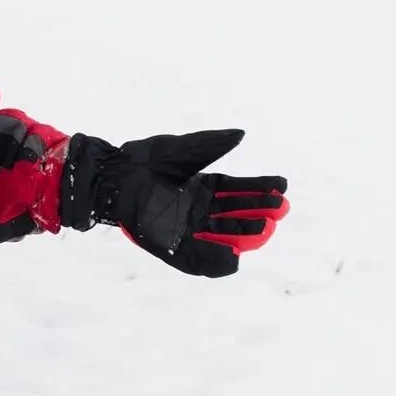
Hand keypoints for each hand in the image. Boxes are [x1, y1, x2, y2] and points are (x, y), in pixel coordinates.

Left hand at [61, 128, 287, 277]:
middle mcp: (194, 207)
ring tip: (264, 230)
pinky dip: (215, 262)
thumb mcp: (182, 149)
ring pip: (220, 235)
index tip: (282, 186)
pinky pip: (195, 258)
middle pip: (234, 213)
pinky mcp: (168, 245)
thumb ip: (212, 144)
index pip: (237, 188)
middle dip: (258, 212)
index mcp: (199, 185)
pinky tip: (234, 259)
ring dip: (242, 234)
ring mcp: (183, 227)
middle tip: (280, 209)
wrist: (114, 176)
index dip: (260, 187)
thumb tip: (242, 134)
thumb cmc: (144, 158)